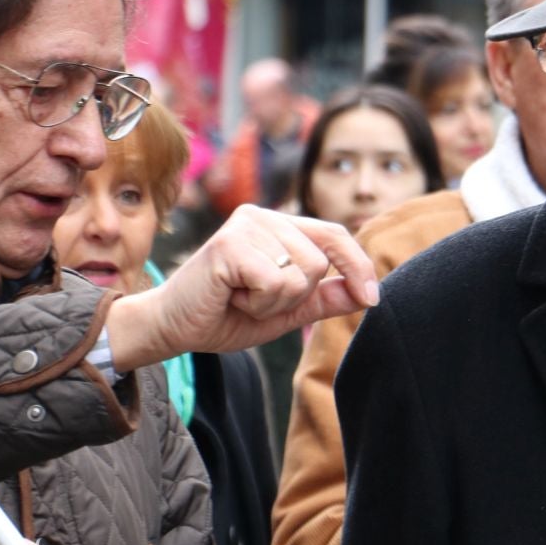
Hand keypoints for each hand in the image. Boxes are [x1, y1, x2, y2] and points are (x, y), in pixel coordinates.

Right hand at [107, 204, 377, 367]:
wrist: (174, 328)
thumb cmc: (226, 315)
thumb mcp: (287, 310)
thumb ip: (324, 299)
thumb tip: (368, 294)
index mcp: (280, 225)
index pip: (335, 236)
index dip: (357, 267)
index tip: (371, 298)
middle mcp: (264, 216)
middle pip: (321, 262)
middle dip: (295, 296)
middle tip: (255, 298)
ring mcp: (246, 224)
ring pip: (301, 274)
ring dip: (273, 302)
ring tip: (241, 296)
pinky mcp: (230, 243)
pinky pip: (275, 282)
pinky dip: (257, 303)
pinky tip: (230, 296)